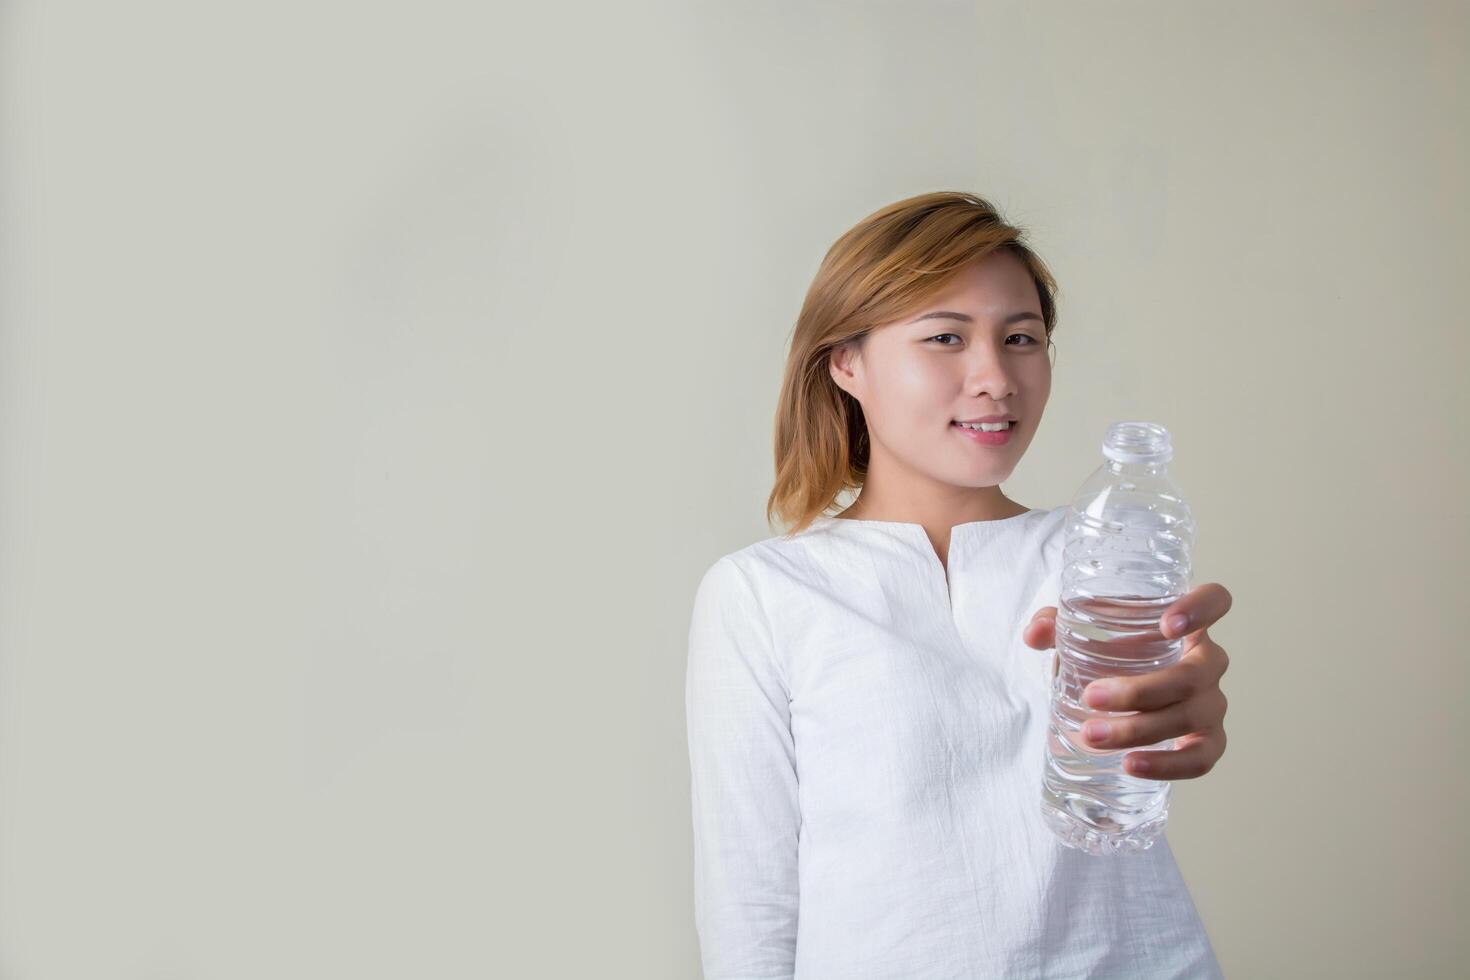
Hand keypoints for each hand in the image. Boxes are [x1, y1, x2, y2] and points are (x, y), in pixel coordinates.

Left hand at [1023, 583, 1231, 779]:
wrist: (1120, 701)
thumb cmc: (1110, 656)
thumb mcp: (1084, 634)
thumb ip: (1056, 625)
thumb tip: (1033, 634)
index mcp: (1185, 625)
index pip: (1215, 601)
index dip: (1201, 608)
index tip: (1166, 626)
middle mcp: (1207, 663)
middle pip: (1193, 675)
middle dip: (1140, 690)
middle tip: (1090, 697)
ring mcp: (1211, 704)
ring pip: (1190, 717)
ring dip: (1139, 729)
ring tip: (1091, 735)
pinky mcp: (1208, 742)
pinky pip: (1201, 759)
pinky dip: (1167, 764)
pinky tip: (1131, 764)